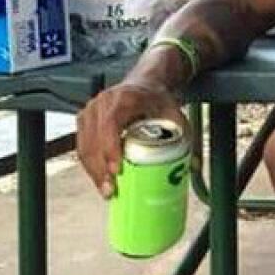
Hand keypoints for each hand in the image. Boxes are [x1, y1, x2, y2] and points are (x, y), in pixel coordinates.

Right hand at [77, 83, 190, 200]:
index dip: (110, 148)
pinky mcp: (84, 120)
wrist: (144, 83)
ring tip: (106, 191)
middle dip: (100, 169)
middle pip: (94, 140)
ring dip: (92, 171)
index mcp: (125, 98)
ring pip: (84, 145)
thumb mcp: (174, 114)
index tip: (116, 170)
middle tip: (111, 190)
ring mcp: (90, 111)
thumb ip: (186, 138)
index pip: (110, 124)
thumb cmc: (157, 100)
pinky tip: (99, 180)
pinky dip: (89, 165)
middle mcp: (103, 102)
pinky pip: (81, 146)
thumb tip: (193, 167)